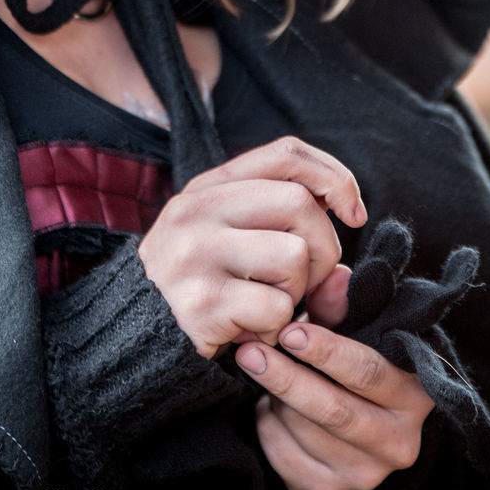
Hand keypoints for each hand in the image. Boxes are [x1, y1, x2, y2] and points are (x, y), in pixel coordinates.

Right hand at [137, 137, 366, 357]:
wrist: (135, 336)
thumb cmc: (199, 285)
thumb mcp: (231, 243)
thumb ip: (288, 238)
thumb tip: (344, 275)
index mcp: (208, 187)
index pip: (286, 153)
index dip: (333, 176)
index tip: (354, 212)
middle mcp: (198, 210)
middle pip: (300, 203)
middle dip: (323, 248)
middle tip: (303, 280)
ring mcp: (197, 253)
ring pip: (295, 256)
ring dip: (298, 292)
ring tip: (270, 305)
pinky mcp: (203, 302)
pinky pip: (278, 309)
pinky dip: (278, 329)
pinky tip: (251, 331)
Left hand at [237, 318, 434, 489]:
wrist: (357, 416)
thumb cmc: (352, 359)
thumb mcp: (353, 328)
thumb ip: (338, 304)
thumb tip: (334, 275)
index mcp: (413, 394)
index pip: (368, 372)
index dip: (326, 351)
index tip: (289, 330)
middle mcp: (399, 442)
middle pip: (335, 411)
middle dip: (288, 379)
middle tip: (250, 351)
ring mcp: (367, 473)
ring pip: (305, 433)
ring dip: (277, 400)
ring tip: (266, 371)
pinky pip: (286, 460)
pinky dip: (269, 428)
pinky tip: (269, 407)